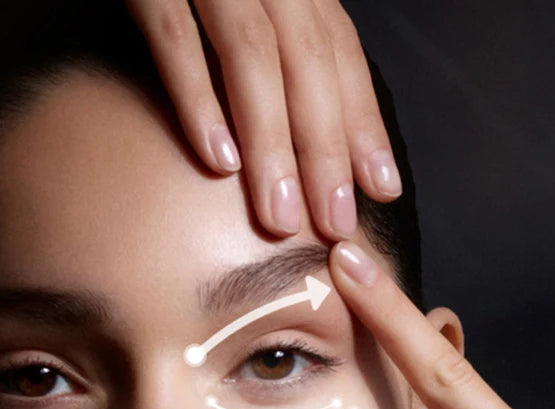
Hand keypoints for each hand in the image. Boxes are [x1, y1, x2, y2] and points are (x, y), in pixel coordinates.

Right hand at [126, 0, 401, 238]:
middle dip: (325, 149)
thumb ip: (277, 41)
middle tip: (332, 223)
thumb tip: (304, 126)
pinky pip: (174, 38)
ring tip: (279, 217)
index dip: (363, 122)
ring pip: (253, 58)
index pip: (339, 53)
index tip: (380, 189)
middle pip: (307, 63)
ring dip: (271, 143)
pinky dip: (197, 99)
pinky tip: (218, 161)